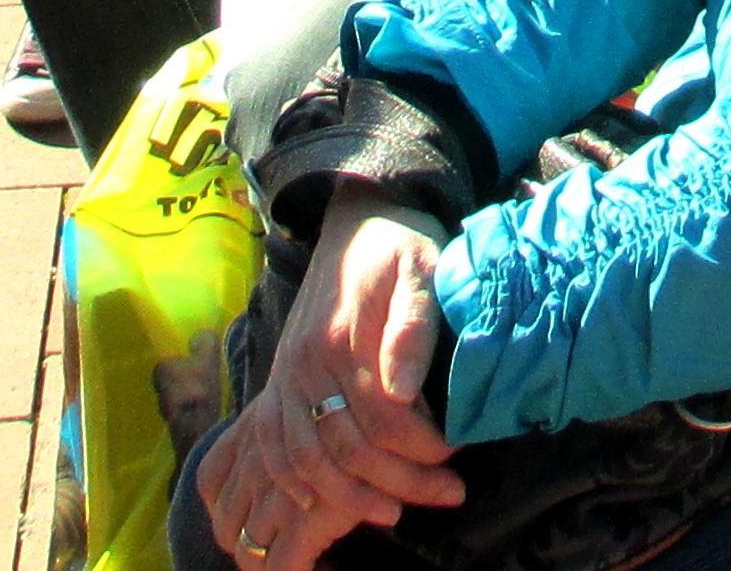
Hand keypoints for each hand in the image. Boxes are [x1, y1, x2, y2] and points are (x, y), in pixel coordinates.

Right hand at [196, 205, 458, 563]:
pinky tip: (325, 501)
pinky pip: (272, 446)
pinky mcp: (278, 381)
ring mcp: (286, 375)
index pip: (384, 420)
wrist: (358, 218)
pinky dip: (296, 481)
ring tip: (397, 512)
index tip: (457, 453)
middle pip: (348, 449)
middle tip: (451, 493)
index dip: (423, 447)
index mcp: (343, 339)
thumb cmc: (400, 245)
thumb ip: (414, 327)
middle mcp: (306, 365)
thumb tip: (404, 393)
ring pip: (307, 460)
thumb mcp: (421, 269)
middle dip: (402, 482)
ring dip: (351, 496)